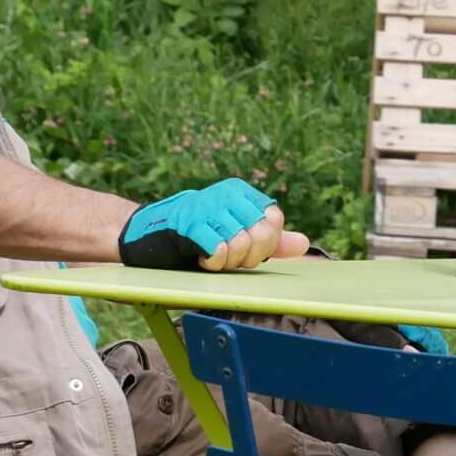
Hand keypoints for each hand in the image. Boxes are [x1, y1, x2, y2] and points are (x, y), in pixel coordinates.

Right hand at [120, 178, 312, 270]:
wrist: (150, 236)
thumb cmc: (197, 238)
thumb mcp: (237, 237)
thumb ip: (271, 241)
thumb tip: (304, 244)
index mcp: (242, 193)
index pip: (274, 220)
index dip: (265, 245)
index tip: (245, 250)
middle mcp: (227, 194)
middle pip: (262, 233)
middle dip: (247, 256)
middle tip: (228, 256)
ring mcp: (208, 205)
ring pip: (241, 243)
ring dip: (228, 261)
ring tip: (212, 255)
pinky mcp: (189, 222)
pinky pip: (219, 249)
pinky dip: (213, 262)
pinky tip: (200, 257)